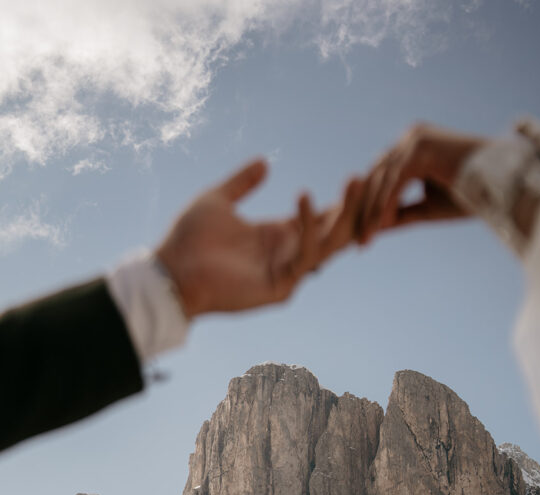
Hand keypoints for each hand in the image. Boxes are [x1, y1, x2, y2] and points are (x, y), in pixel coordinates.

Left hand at [155, 159, 361, 317]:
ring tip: (354, 181)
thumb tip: (265, 161)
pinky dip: (308, 230)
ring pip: (327, 244)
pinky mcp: (279, 288)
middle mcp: (286, 254)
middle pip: (333, 231)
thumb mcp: (218, 200)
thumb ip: (243, 183)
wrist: (169, 271)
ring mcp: (285, 273)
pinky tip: (305, 198)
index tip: (364, 175)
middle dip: (354, 206)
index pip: (320, 218)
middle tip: (370, 175)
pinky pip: (303, 257)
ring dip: (344, 214)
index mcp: (276, 236)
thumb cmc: (188, 240)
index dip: (342, 201)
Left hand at [355, 123, 486, 244]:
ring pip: (383, 180)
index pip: (382, 180)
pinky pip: (396, 179)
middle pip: (377, 178)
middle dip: (365, 213)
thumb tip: (375, 228)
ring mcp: (415, 139)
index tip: (364, 238)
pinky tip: (383, 227)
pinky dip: (387, 203)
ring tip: (366, 241)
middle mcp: (410, 139)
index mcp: (412, 149)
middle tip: (358, 243)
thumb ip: (399, 214)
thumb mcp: (426, 208)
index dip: (370, 210)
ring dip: (372, 213)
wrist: (503, 184)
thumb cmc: (470, 196)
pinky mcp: (421, 147)